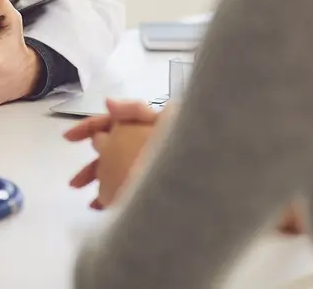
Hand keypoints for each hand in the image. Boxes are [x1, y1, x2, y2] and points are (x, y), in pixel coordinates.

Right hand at [67, 101, 309, 233]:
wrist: (242, 156)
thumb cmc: (210, 133)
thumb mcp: (170, 118)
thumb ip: (137, 110)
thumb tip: (109, 104)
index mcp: (149, 120)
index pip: (111, 120)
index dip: (88, 127)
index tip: (71, 138)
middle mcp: (149, 138)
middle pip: (111, 149)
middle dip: (91, 165)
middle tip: (76, 181)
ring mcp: (155, 158)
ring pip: (120, 170)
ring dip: (103, 185)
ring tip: (90, 201)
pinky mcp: (163, 177)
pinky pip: (134, 186)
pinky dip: (120, 197)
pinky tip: (113, 208)